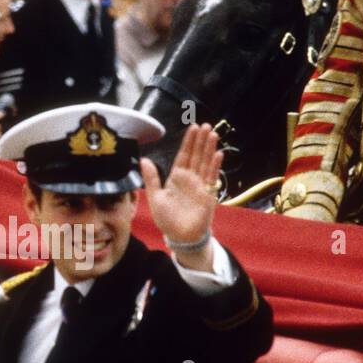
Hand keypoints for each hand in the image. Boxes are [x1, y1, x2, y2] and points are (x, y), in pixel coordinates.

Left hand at [140, 123, 221, 246]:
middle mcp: (190, 178)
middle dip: (201, 141)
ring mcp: (200, 185)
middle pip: (196, 155)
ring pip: (205, 163)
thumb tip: (143, 160)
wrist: (180, 236)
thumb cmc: (167, 219)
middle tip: (205, 125)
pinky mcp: (208, 194)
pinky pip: (212, 177)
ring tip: (213, 134)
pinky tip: (218, 154)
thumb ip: (151, 178)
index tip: (193, 128)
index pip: (183, 155)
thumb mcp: (155, 197)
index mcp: (176, 178)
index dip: (188, 142)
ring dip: (209, 149)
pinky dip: (215, 166)